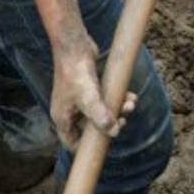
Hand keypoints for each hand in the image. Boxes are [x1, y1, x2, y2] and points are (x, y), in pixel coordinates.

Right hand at [49, 35, 137, 150]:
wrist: (74, 45)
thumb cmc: (76, 73)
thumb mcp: (89, 98)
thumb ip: (101, 117)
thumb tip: (114, 132)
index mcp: (62, 118)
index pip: (72, 142)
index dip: (87, 147)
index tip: (105, 146)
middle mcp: (69, 110)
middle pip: (90, 127)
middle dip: (109, 125)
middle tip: (123, 120)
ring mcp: (79, 98)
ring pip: (100, 112)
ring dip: (117, 110)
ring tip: (131, 103)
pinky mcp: (89, 86)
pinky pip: (104, 99)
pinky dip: (117, 99)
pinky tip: (130, 95)